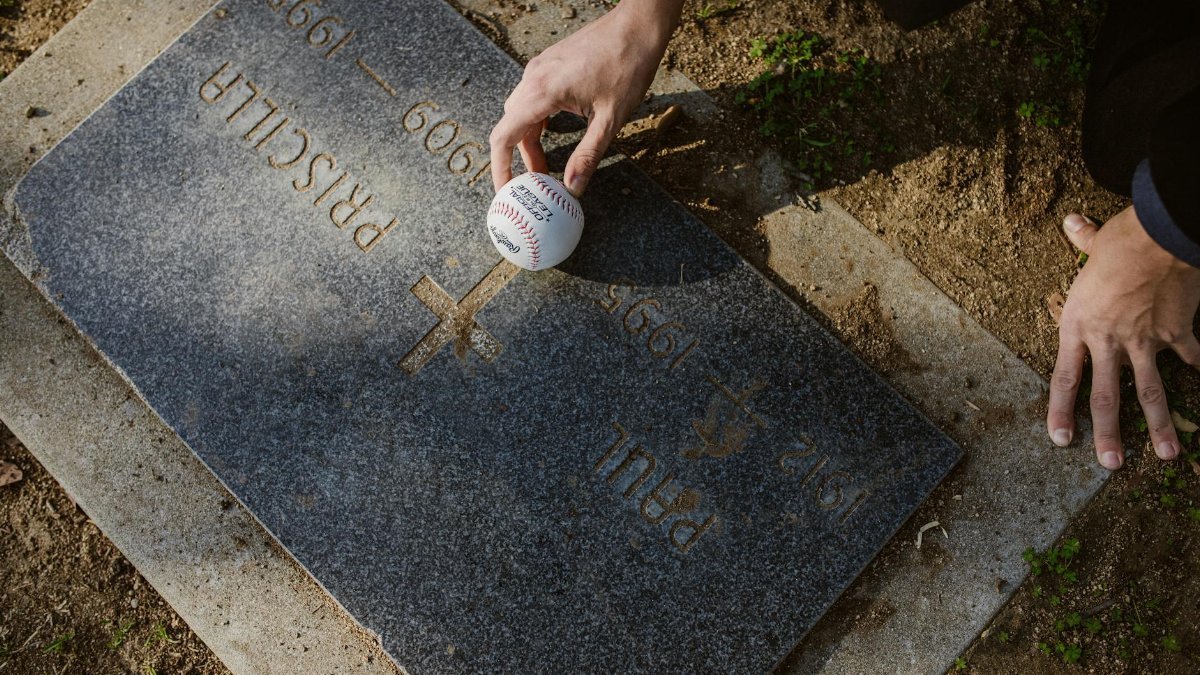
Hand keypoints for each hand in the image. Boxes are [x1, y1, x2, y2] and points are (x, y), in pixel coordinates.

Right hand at [488, 0, 682, 195]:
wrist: (638, 26)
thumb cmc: (627, 66)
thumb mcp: (610, 119)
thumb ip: (588, 155)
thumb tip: (573, 188)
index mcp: (542, 91)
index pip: (503, 137)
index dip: (500, 169)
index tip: (506, 191)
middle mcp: (533, 77)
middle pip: (510, 127)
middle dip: (518, 159)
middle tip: (536, 183)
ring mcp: (540, 68)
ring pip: (520, 112)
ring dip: (529, 140)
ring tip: (546, 165)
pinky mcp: (549, 64)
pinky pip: (531, 97)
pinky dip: (535, 121)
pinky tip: (551, 133)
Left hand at [1049, 206, 1199, 468]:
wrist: (1161, 235)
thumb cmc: (1123, 239)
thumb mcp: (1094, 244)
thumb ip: (1082, 240)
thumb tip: (1073, 222)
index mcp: (1077, 325)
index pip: (1064, 378)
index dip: (1062, 411)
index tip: (1062, 439)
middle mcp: (1107, 340)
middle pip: (1104, 396)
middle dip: (1108, 434)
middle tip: (1109, 464)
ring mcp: (1144, 340)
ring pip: (1149, 392)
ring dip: (1158, 426)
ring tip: (1166, 455)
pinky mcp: (1177, 332)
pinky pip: (1192, 359)